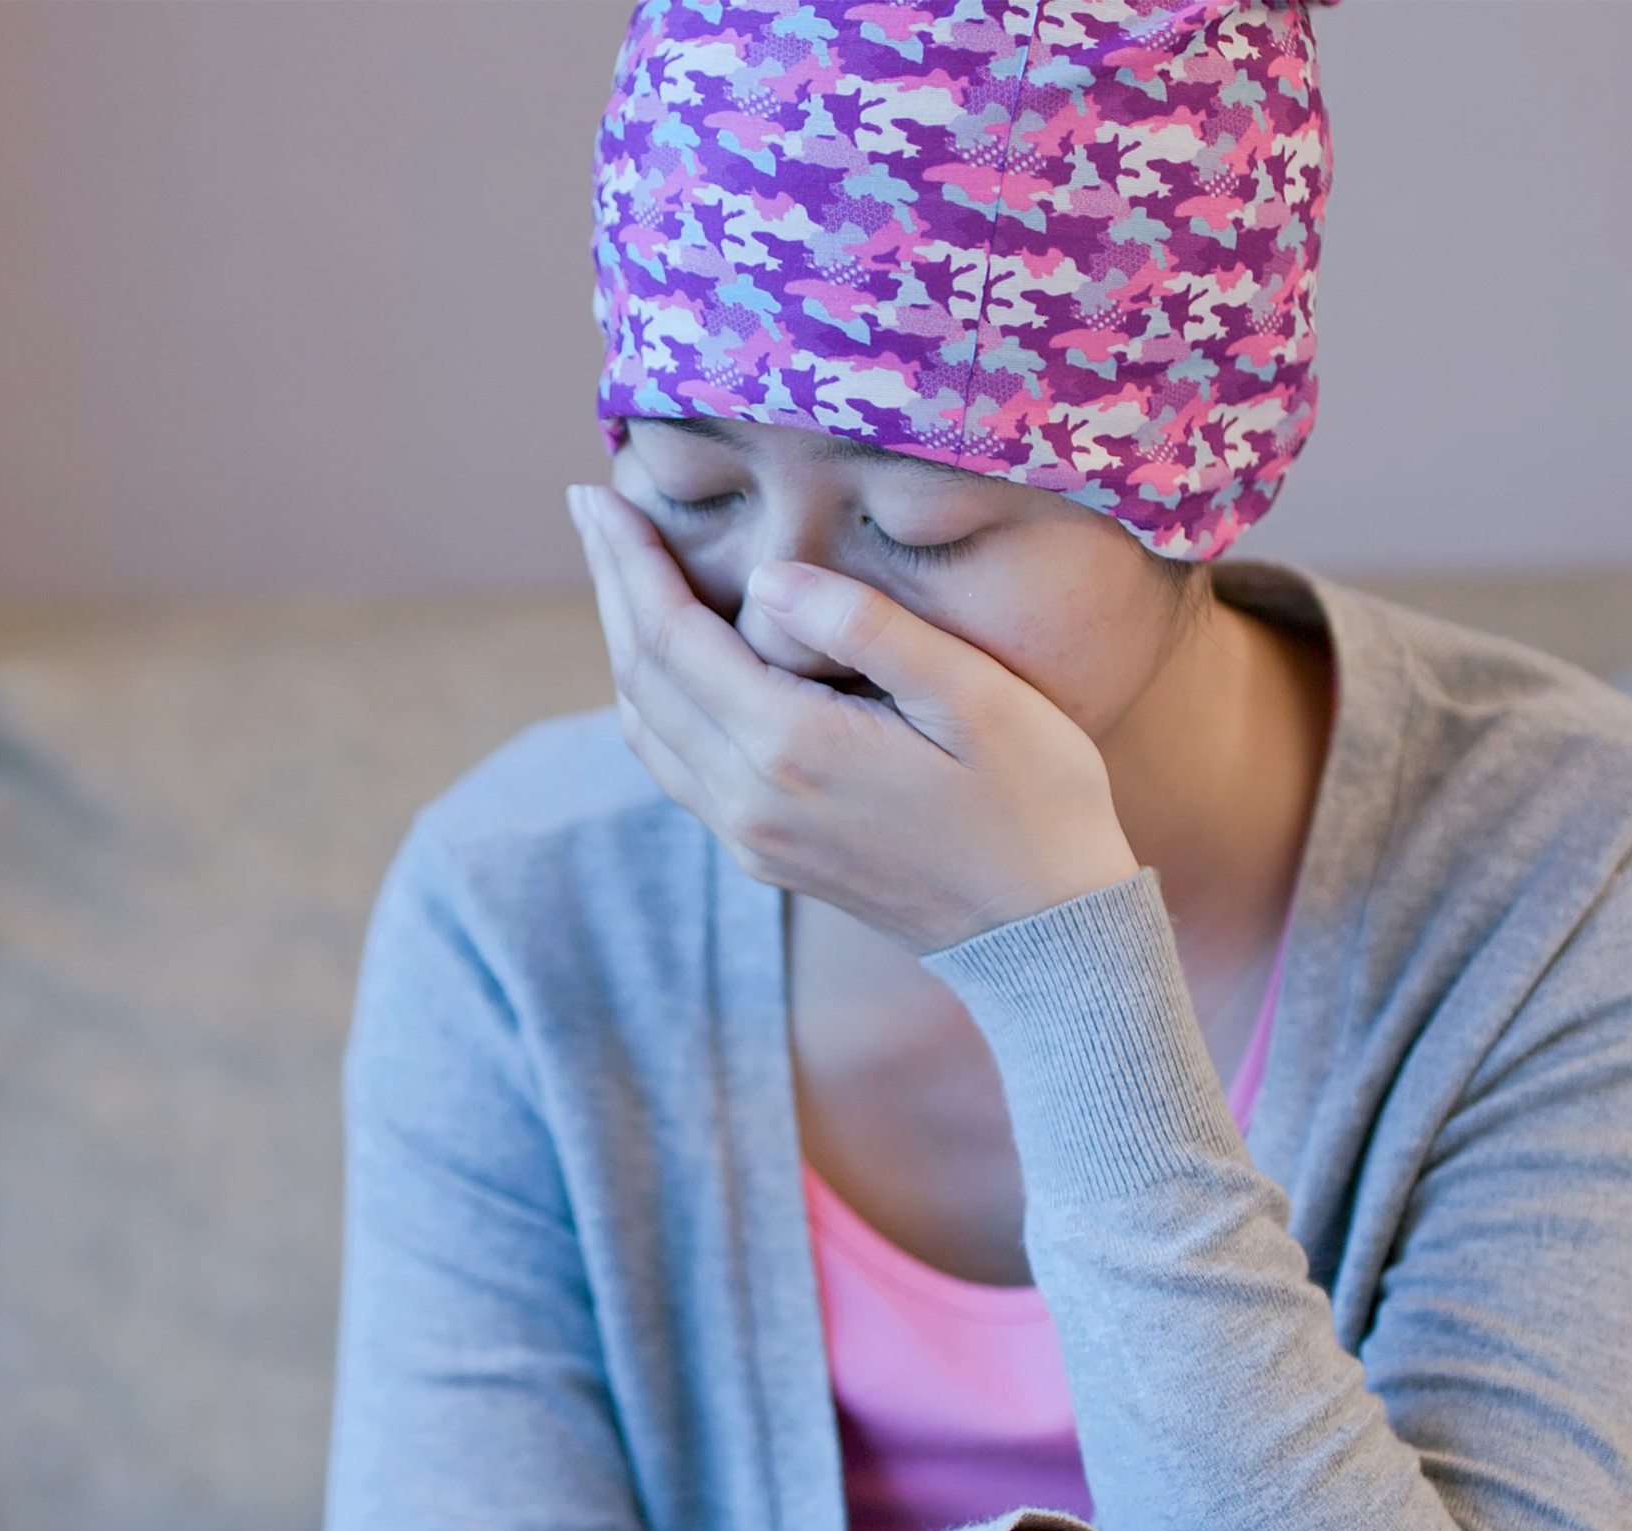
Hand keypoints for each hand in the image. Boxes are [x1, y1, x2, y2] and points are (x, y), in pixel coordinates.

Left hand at [565, 483, 1138, 953]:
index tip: (595, 494)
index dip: (629, 560)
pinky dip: (652, 700)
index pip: (671, 636)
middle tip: (588, 508)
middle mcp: (749, 799)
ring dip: (623, 643)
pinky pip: (675, 766)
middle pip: (641, 677)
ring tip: (620, 570)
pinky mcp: (763, 853)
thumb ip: (870, 629)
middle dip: (611, 585)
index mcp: (791, 748)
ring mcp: (750, 835)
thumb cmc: (1034, 802)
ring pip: (645, 726)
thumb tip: (770, 576)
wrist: (1043, 934)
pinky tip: (666, 659)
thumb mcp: (976, 698)